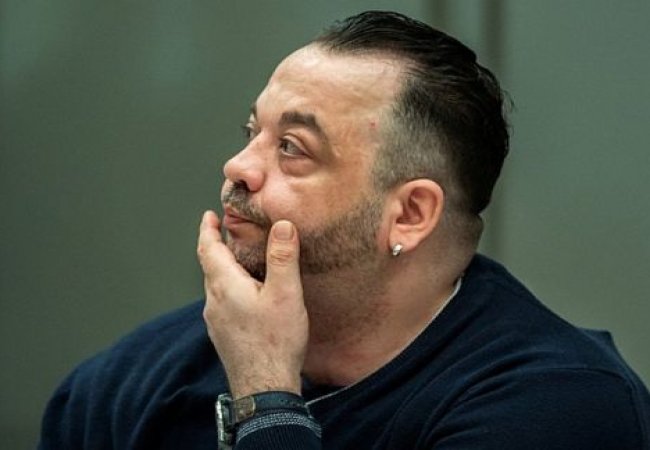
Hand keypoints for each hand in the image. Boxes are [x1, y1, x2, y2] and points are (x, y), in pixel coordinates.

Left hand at [197, 211, 307, 398]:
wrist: (264, 388)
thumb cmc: (275, 342)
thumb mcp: (285, 294)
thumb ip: (283, 258)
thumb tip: (282, 225)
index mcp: (224, 286)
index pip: (209, 249)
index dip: (208, 230)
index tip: (210, 216)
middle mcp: (214, 302)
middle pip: (210, 266)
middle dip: (216, 246)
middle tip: (226, 231)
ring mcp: (216, 321)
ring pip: (215, 286)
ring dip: (223, 268)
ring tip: (239, 259)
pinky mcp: (224, 335)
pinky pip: (222, 303)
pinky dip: (229, 288)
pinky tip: (247, 295)